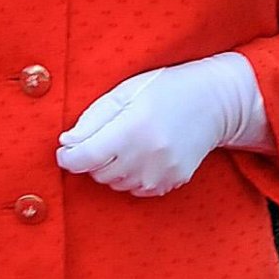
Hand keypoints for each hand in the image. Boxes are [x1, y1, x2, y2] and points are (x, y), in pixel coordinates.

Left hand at [56, 53, 270, 197]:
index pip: (86, 157)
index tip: (64, 151)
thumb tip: (67, 143)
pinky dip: (132, 176)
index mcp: (132, 127)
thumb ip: (93, 118)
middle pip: (98, 173)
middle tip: (106, 137)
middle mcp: (148, 154)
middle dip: (93, 158)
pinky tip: (144, 154)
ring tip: (129, 142)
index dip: (68, 157)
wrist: (214, 101)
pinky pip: (137, 189)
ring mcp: (161, 172)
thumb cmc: (165, 89)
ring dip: (113, 168)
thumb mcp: (126, 92)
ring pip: (116, 183)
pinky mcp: (172, 182)